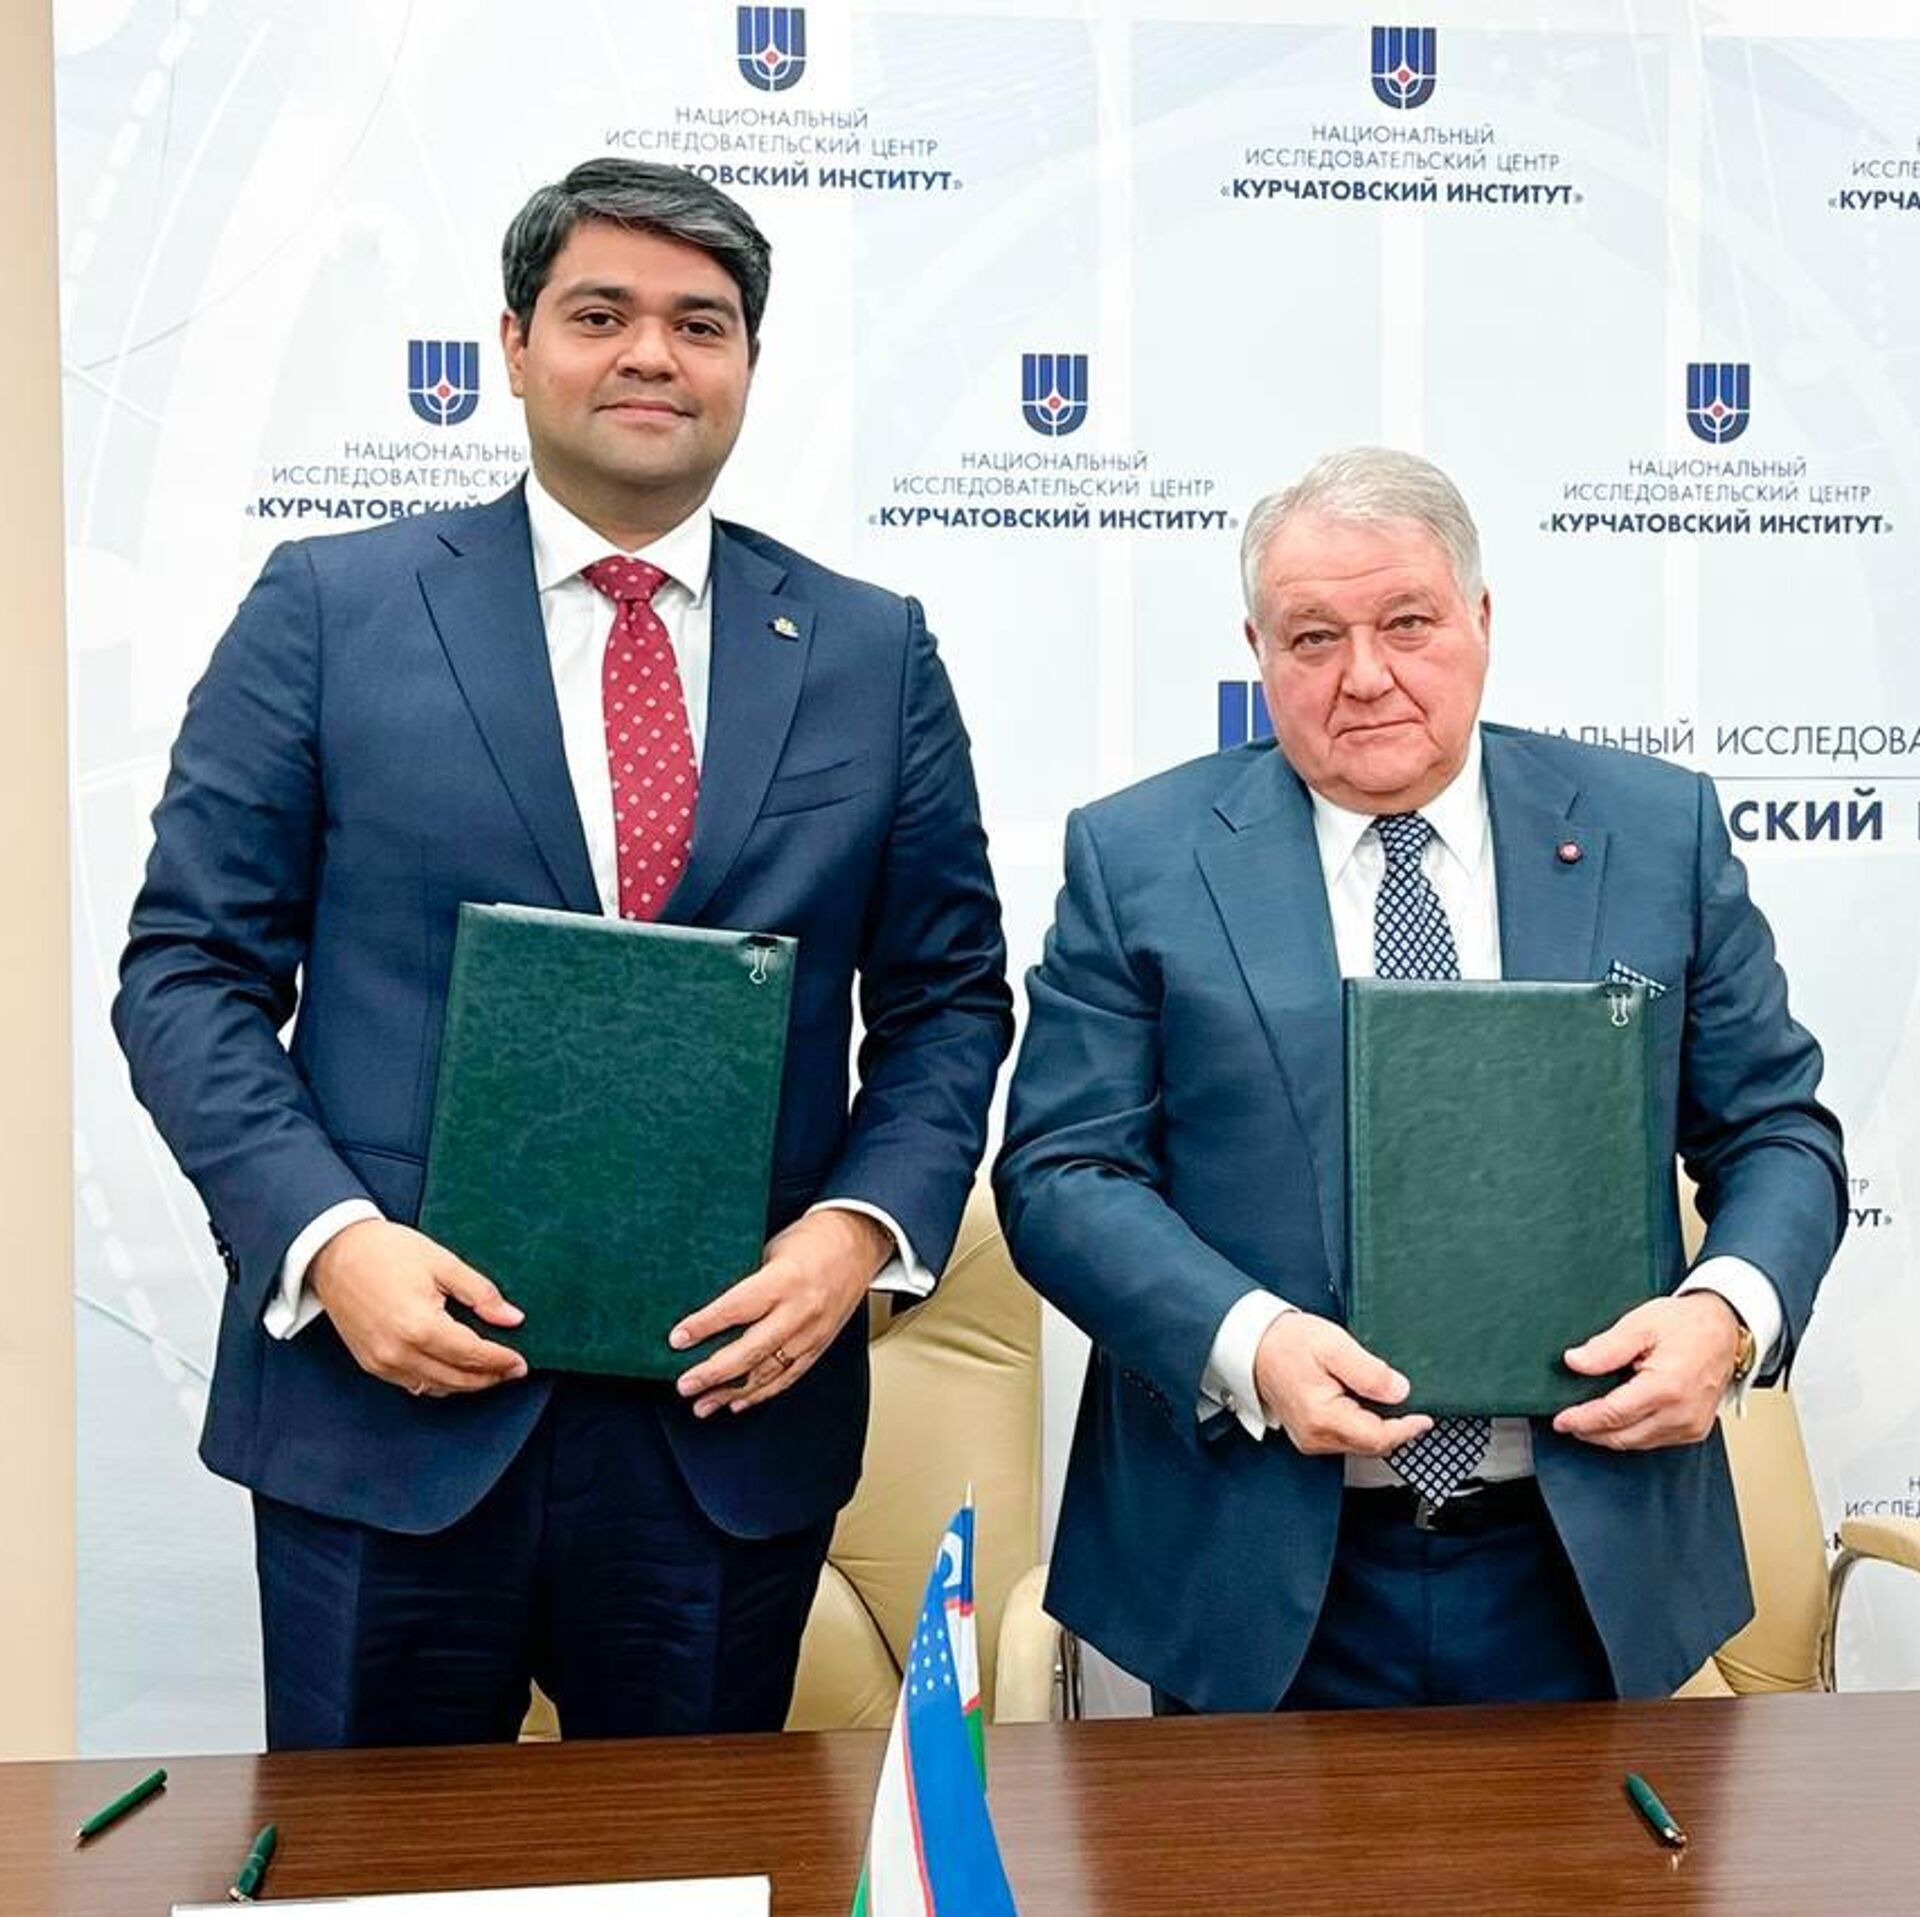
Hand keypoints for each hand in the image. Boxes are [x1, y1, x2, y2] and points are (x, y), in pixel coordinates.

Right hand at [307, 1219, 526, 1397]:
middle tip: (512, 1370)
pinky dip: (438, 1382)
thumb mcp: (443, 1263)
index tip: (521, 1363)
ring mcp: (381, 1362)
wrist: (334, 1252)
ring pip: (435, 1387)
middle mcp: (398, 1352)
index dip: (501, 1361)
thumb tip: (513, 1319)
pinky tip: (454, 1370)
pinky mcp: (370, 1364)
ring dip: (465, 1384)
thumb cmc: (387, 1251)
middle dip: (489, 1377)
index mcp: (419, 1326)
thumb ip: (481, 1294)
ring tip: (489, 1371)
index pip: (472, 1355)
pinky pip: (412, 1384)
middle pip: (456, 1378)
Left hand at [670, 1208, 891, 1417]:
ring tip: (703, 1404)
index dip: (705, 1325)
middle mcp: (800, 1310)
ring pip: (768, 1372)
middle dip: (714, 1372)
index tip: (678, 1339)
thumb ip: (747, 1279)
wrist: (858, 1242)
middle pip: (751, 1349)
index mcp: (784, 1280)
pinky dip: (762, 1393)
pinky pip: (789, 1377)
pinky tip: (738, 1402)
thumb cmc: (812, 1240)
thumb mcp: (772, 1248)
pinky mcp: (820, 1345)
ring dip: (733, 1392)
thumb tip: (706, 1303)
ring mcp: (813, 1332)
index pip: (737, 1308)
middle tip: (685, 1384)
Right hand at [1251, 1310, 1433, 1456]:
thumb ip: (1369, 1371)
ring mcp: (1311, 1439)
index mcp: (1322, 1417)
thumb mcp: (1334, 1346)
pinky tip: (1366, 1405)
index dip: (1406, 1429)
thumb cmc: (1287, 1342)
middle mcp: (1315, 1437)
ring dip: (1379, 1428)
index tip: (1425, 1417)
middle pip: (1371, 1445)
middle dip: (1396, 1429)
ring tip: (1388, 1401)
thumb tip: (1400, 1391)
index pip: (1378, 1437)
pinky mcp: (1309, 1435)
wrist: (1254, 1344)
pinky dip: (1363, 1426)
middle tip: (1413, 1407)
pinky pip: (1346, 1438)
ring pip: (1360, 1444)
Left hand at [1552, 1292, 1742, 1449]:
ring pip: (1637, 1442)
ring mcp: (1691, 1426)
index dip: (1582, 1419)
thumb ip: (1606, 1347)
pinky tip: (1617, 1421)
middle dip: (1590, 1432)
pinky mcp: (1695, 1430)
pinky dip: (1632, 1434)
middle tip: (1567, 1422)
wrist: (1726, 1329)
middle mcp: (1681, 1414)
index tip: (1560, 1419)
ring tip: (1587, 1421)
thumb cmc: (1687, 1324)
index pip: (1613, 1414)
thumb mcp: (1641, 1323)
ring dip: (1610, 1435)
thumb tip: (1574, 1362)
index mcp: (1667, 1388)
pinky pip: (1655, 1441)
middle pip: (1623, 1436)